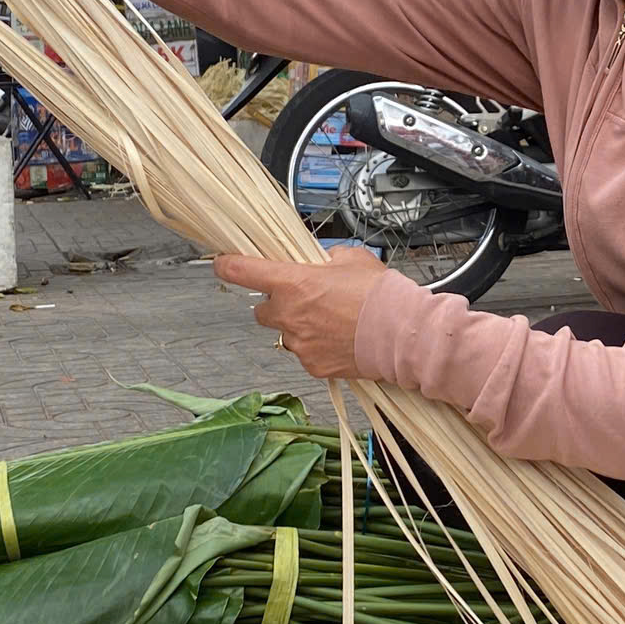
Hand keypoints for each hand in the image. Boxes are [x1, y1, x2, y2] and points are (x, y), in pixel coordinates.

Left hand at [215, 248, 389, 380]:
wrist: (401, 333)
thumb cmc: (379, 295)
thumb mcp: (352, 258)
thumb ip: (327, 258)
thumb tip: (322, 262)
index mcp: (292, 283)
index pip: (242, 271)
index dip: (228, 265)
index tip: (222, 263)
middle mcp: (289, 315)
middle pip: (261, 310)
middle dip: (277, 304)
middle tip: (302, 299)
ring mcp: (299, 343)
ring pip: (285, 334)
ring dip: (297, 327)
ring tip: (328, 321)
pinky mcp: (313, 365)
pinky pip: (304, 354)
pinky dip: (315, 347)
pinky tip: (338, 339)